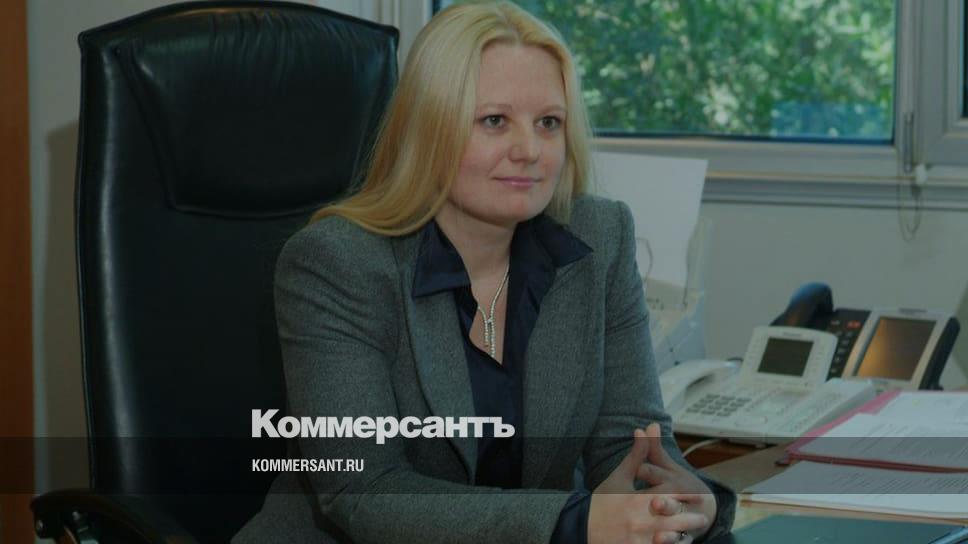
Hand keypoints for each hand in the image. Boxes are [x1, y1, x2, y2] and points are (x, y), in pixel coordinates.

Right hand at [588, 428, 709, 543]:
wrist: (582, 526)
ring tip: (693, 534)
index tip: (699, 496)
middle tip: (704, 519)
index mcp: (638, 500)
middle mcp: (640, 521)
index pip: (669, 498)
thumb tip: (644, 429)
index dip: (686, 496)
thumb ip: (636, 455)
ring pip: (667, 540)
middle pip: (673, 521)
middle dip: (690, 521)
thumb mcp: (619, 477)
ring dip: (682, 537)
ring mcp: (637, 540)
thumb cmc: (602, 500)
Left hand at [636, 423, 716, 541]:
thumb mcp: (667, 468)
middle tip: (652, 502)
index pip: (661, 474)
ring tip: (659, 532)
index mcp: (675, 481)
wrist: (705, 509)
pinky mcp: (686, 537)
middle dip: (663, 501)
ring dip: (670, 526)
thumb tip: (648, 424)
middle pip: (672, 499)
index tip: (640, 468)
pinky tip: (661, 543)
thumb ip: (654, 449)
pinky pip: (680, 542)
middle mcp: (682, 500)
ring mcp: (686, 520)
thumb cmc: (678, 486)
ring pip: (678, 523)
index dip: (650, 471)